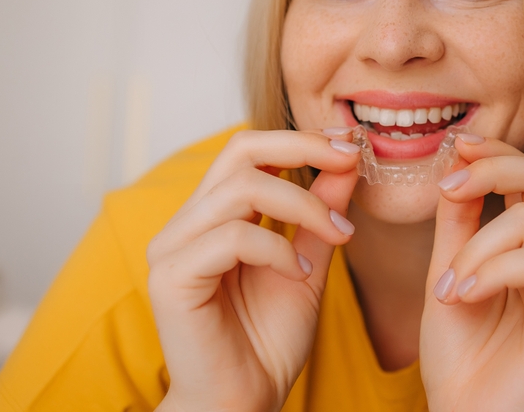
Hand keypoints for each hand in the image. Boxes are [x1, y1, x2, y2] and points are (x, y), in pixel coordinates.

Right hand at [148, 130, 360, 411]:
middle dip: (302, 146)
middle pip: (239, 150)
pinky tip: (299, 274)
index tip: (353, 144)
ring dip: (303, 205)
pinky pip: (232, 237)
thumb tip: (349, 160)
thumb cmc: (267, 341)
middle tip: (351, 159)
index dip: (301, 137)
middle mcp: (188, 223)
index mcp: (214, 215)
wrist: (243, 404)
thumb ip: (321, 214)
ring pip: (241, 189)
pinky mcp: (171, 277)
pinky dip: (277, 248)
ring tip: (335, 236)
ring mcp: (173, 248)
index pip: (249, 149)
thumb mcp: (308, 264)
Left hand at [419, 136, 523, 411]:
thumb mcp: (449, 271)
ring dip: (476, 247)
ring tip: (450, 288)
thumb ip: (459, 220)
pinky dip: (491, 272)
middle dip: (495, 167)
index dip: (498, 152)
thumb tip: (460, 157)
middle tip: (449, 189)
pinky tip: (464, 298)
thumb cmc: (458, 357)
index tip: (456, 146)